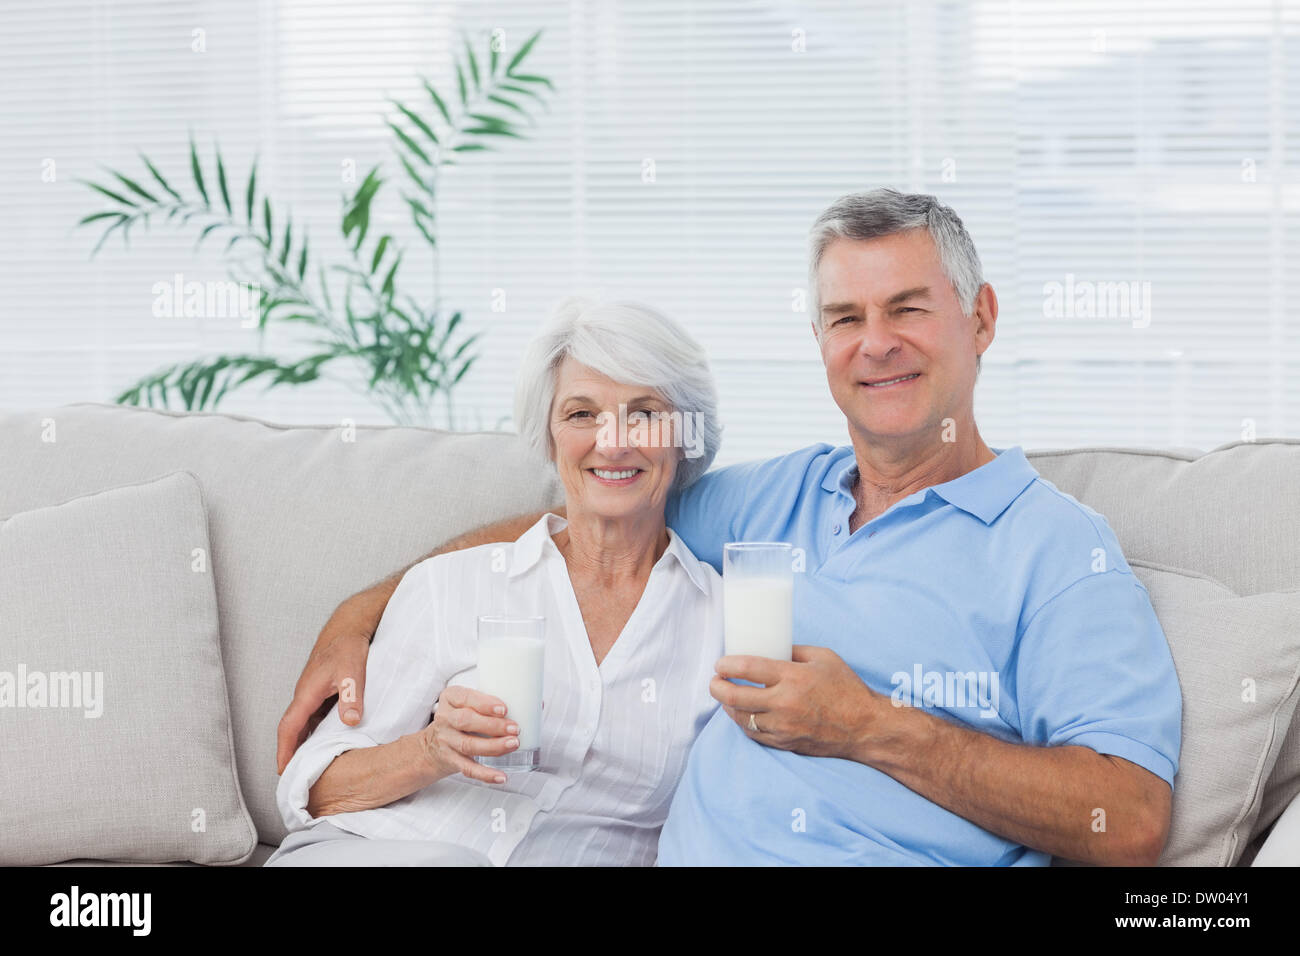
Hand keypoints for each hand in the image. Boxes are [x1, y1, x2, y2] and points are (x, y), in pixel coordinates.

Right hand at [276, 609, 373, 774]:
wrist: (350, 625)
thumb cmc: (349, 645)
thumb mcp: (353, 670)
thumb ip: (351, 695)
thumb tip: (349, 722)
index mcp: (307, 693)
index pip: (288, 728)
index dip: (284, 751)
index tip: (283, 772)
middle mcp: (306, 695)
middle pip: (293, 730)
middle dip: (291, 754)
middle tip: (295, 779)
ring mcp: (313, 693)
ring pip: (305, 724)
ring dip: (304, 744)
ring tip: (310, 768)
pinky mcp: (323, 691)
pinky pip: (315, 717)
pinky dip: (316, 732)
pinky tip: (328, 743)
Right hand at [419, 685, 521, 784]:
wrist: (431, 746)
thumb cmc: (460, 719)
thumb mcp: (467, 704)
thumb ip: (492, 702)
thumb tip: (537, 703)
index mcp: (451, 698)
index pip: (464, 697)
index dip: (484, 703)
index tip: (504, 709)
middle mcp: (445, 719)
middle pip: (466, 721)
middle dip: (493, 725)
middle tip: (515, 728)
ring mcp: (447, 741)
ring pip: (468, 745)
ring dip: (493, 746)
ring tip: (514, 744)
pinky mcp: (451, 761)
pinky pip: (468, 769)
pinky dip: (485, 774)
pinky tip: (501, 776)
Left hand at [710, 645, 882, 760]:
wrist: (864, 727)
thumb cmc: (846, 688)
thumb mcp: (823, 657)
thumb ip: (793, 650)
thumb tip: (769, 645)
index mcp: (793, 677)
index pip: (748, 668)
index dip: (727, 665)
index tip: (720, 664)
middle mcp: (785, 703)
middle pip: (737, 696)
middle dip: (717, 688)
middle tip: (714, 681)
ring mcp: (784, 726)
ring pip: (742, 718)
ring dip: (728, 706)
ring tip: (725, 696)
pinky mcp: (785, 743)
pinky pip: (754, 735)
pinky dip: (744, 723)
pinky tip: (742, 714)